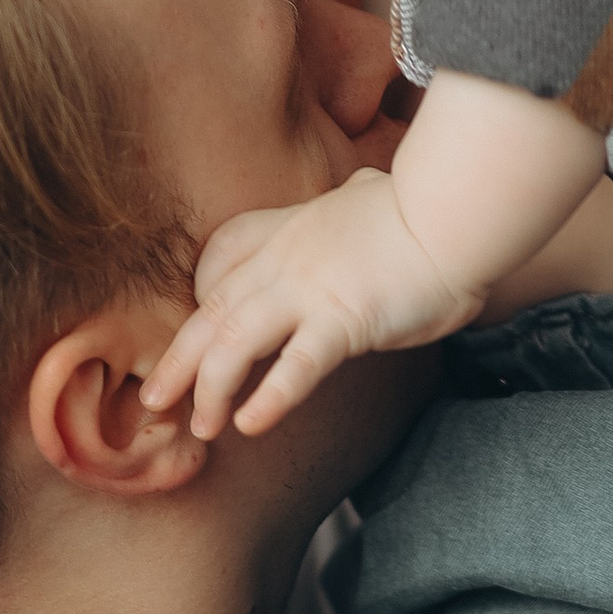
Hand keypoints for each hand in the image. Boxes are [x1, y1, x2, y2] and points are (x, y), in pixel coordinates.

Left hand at [142, 170, 481, 438]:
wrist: (458, 210)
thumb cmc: (429, 208)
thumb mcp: (375, 194)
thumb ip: (359, 196)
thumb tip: (366, 185)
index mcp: (290, 228)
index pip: (222, 261)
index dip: (201, 299)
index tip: (196, 333)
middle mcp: (286, 259)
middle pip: (213, 311)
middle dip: (177, 361)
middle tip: (154, 400)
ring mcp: (308, 289)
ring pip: (234, 342)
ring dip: (211, 389)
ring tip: (202, 427)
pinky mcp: (342, 320)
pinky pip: (294, 367)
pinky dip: (269, 398)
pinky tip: (251, 425)